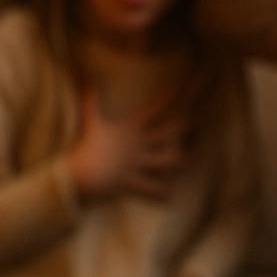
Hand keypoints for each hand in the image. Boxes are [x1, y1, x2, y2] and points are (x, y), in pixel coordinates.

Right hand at [65, 86, 187, 201]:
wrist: (80, 172)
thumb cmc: (87, 146)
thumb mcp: (90, 122)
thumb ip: (89, 101)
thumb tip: (85, 78)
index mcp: (130, 132)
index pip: (150, 112)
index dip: (163, 100)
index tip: (177, 89)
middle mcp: (139, 146)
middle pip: (165, 133)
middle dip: (180, 126)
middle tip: (195, 120)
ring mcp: (138, 164)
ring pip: (167, 161)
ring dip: (182, 161)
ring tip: (196, 158)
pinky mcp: (133, 180)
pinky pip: (150, 189)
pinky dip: (159, 194)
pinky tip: (170, 198)